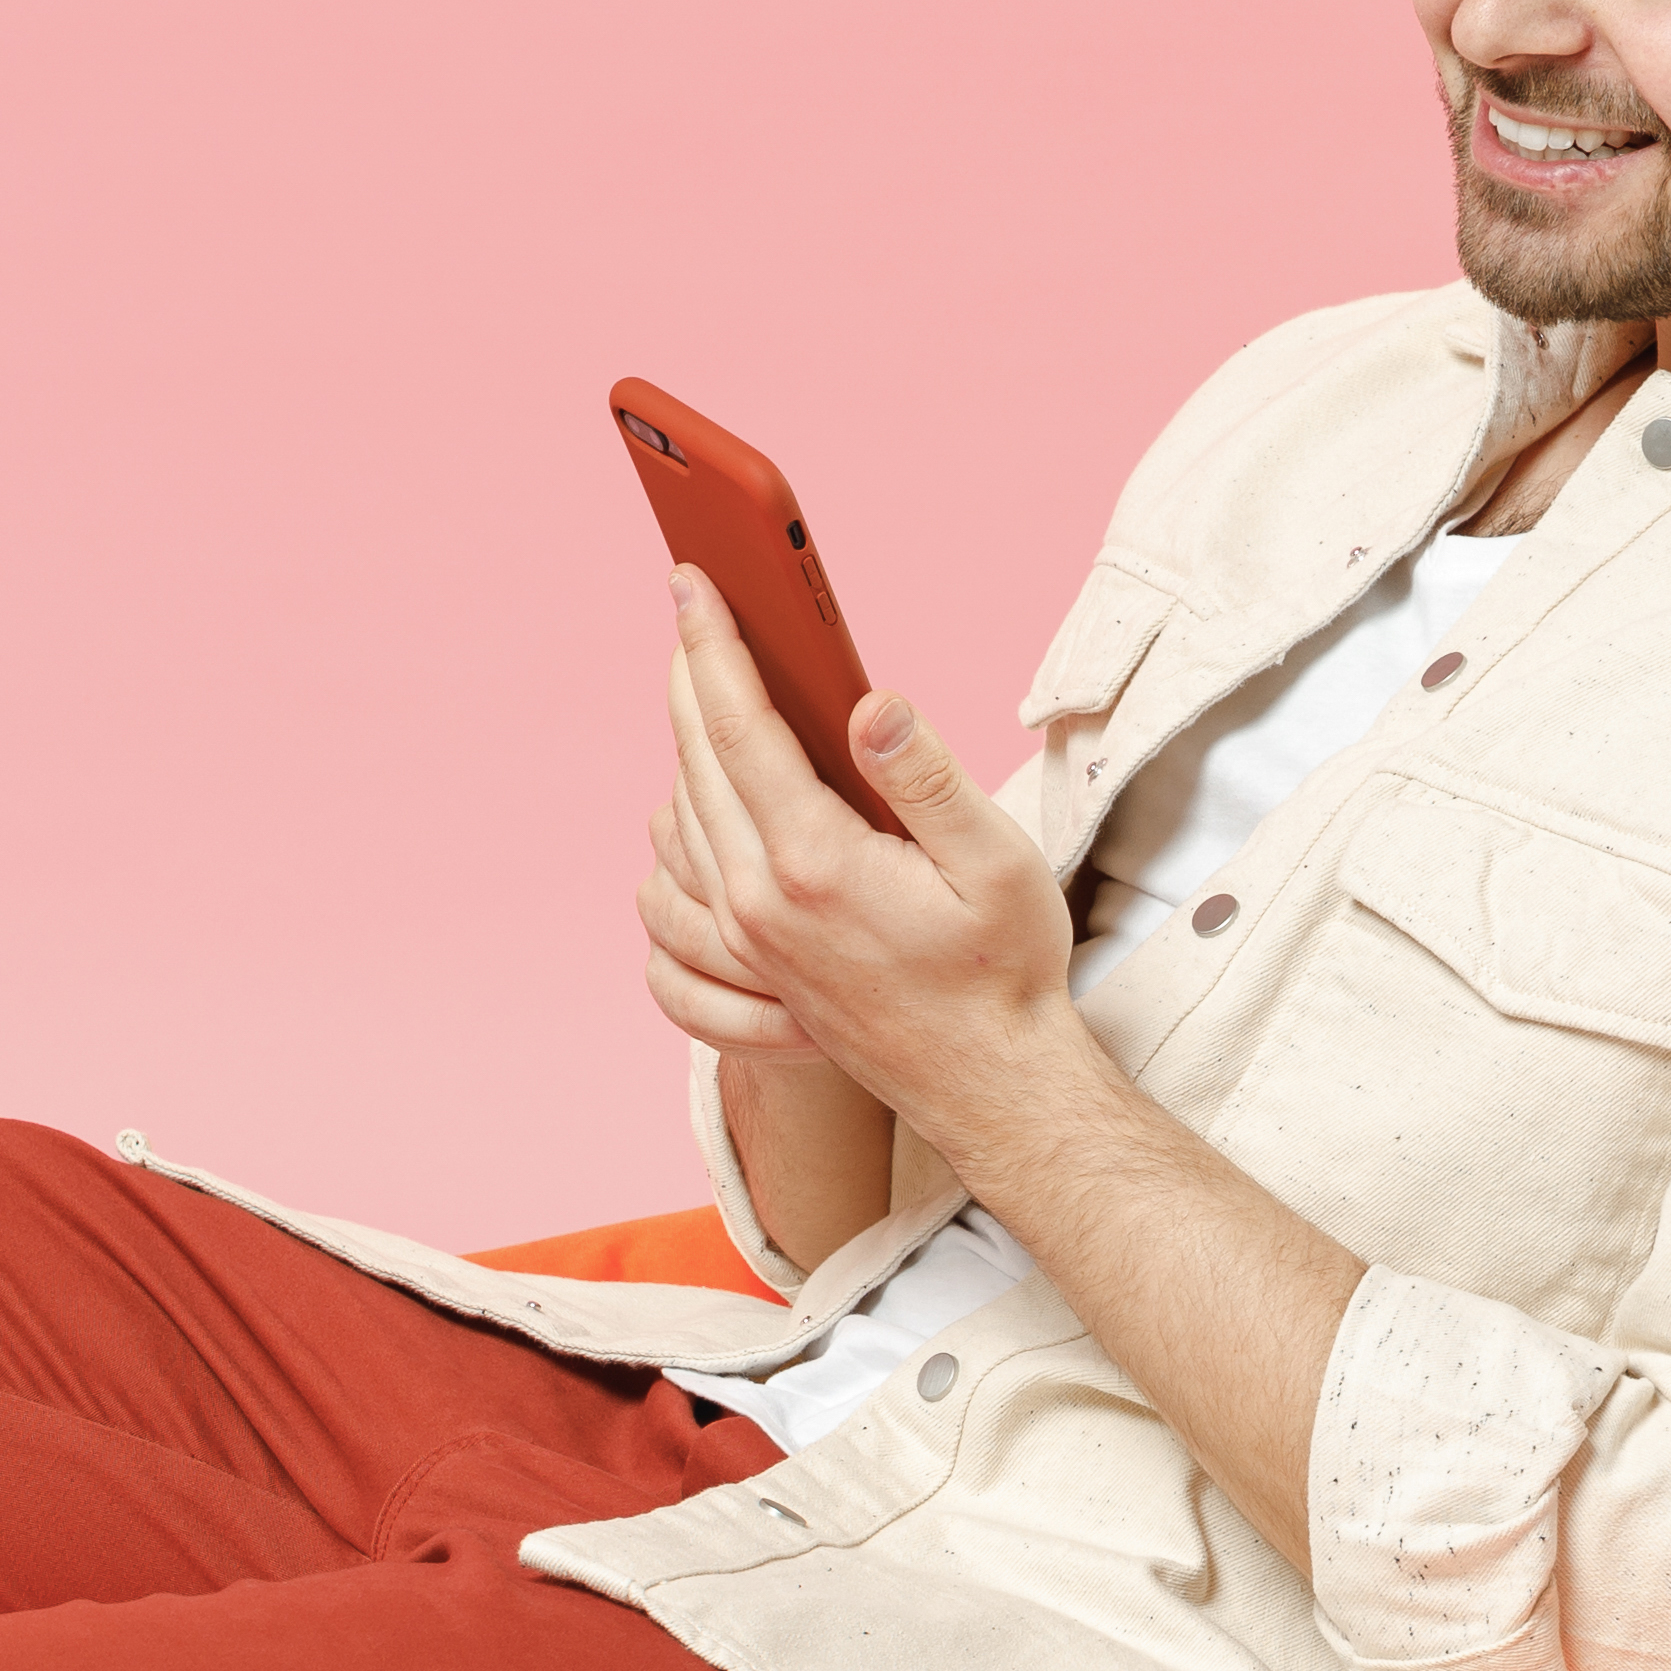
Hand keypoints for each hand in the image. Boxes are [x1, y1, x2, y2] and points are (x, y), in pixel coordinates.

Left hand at [636, 568, 1079, 1156]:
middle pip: (695, 766)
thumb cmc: (1006, 970)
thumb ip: (924, 778)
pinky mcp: (748, 983)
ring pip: (676, 832)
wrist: (993, 1088)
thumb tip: (869, 703)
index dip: (712, 646)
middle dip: (690, 681)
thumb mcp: (993, 861)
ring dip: (680, 763)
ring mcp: (746, 950)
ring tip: (705, 710)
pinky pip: (665, 918)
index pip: (739, 727)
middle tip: (695, 618)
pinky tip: (689, 832)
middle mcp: (759, 907)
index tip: (691, 582)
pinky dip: (664, 864)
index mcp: (814, 863)